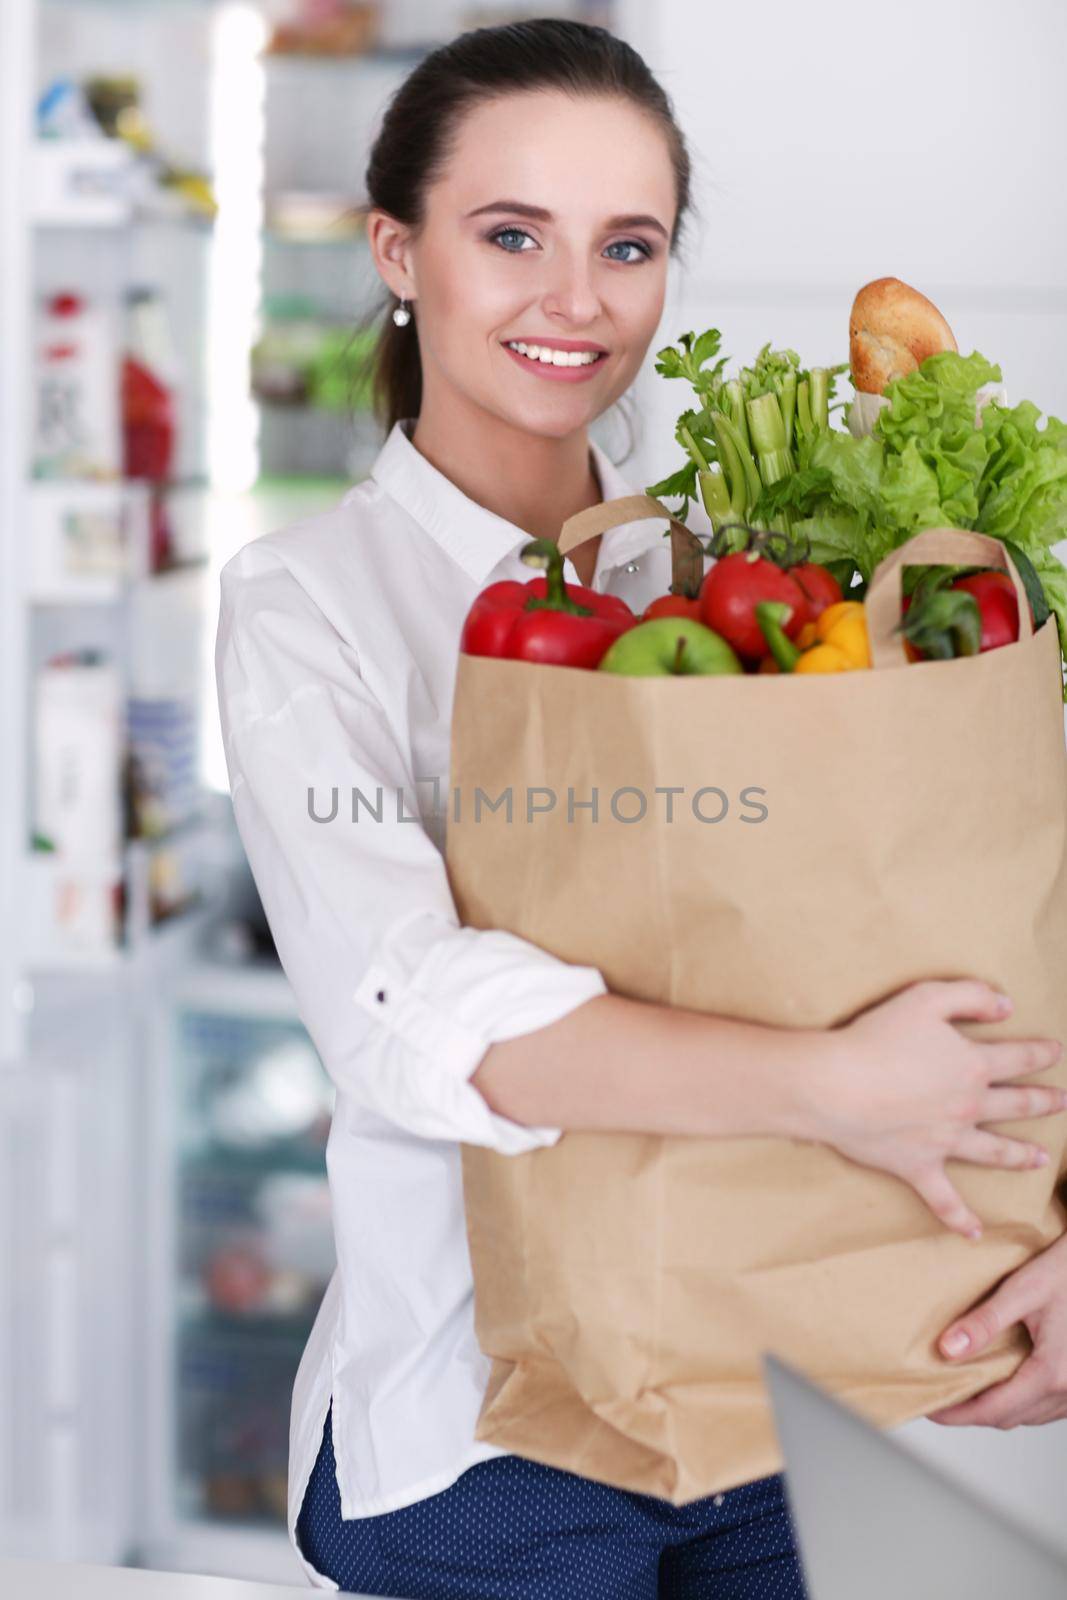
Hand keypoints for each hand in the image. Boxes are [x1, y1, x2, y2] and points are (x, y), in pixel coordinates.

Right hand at [815, 979, 1064, 1238]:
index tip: (1056, 1051)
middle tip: (1063, 1102)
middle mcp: (968, 1107)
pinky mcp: (919, 1167)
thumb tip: (1006, 1005)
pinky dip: (961, 1220)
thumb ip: (970, 996)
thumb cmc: (876, 1038)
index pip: (1019, 1058)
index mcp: (973, 1066)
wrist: (835, 1086)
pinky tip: (976, 1233)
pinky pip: (945, 1201)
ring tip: (1042, 1159)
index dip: (1041, 1053)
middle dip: (1044, 1102)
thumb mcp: (926, 997)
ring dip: (1022, 1155)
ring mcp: (946, 1142)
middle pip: (1017, 1105)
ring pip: (995, 1153)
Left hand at [927, 1229, 1066, 1425]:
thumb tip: (947, 1349)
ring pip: (1027, 1415)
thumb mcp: (1022, 1291)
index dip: (957, 1414)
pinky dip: (1018, 1400)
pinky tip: (999, 1381)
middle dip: (971, 1411)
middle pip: (1009, 1418)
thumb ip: (985, 1322)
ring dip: (995, 1407)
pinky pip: (1044, 1406)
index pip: (994, 1410)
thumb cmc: (1066, 1272)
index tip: (931, 1407)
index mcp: (1052, 1373)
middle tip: (939, 1395)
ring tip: (963, 1387)